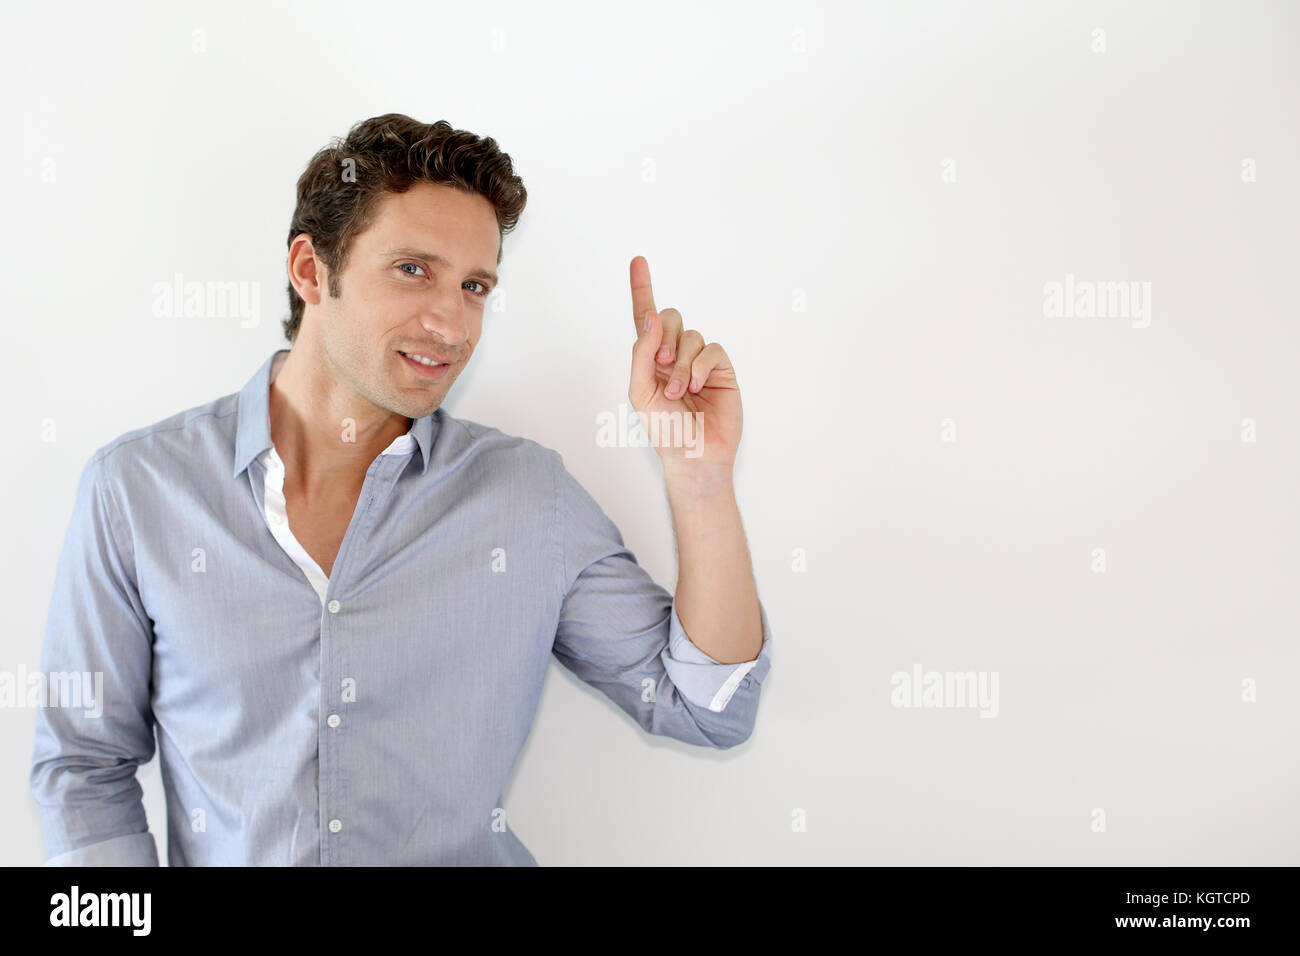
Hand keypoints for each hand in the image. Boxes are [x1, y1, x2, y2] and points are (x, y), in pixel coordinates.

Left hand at [628, 255, 741, 473]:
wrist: (694, 455)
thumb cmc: (665, 430)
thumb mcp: (640, 391)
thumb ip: (642, 353)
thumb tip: (650, 318)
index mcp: (650, 359)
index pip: (645, 319)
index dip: (641, 289)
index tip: (638, 260)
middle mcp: (675, 355)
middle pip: (669, 317)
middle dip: (663, 335)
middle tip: (662, 363)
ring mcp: (699, 361)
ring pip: (690, 335)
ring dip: (681, 364)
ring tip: (680, 392)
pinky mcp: (721, 369)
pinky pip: (711, 349)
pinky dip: (700, 366)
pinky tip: (698, 387)